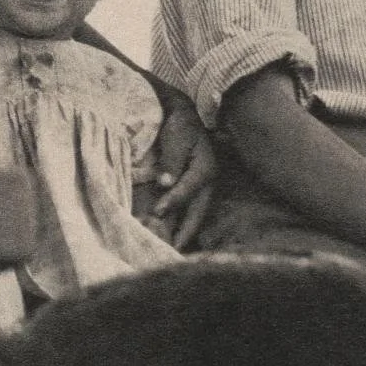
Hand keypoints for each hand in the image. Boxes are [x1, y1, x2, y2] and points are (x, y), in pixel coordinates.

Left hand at [152, 98, 216, 248]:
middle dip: (186, 233)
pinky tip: (173, 233)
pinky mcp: (197, 188)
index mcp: (205, 169)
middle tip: (172, 250)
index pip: (188, 190)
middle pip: (198, 212)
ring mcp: (204, 187)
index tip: (157, 212)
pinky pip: (191, 209)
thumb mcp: (176, 139)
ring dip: (184, 231)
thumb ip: (171, 162)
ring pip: (196, 214)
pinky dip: (183, 222)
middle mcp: (208, 182)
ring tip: (171, 248)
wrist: (184, 115)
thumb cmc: (180, 125)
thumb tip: (166, 184)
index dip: (172, 202)